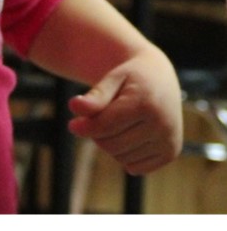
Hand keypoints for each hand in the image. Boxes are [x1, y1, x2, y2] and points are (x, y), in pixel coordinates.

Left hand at [68, 49, 182, 174]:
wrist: (160, 79)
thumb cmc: (131, 77)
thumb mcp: (113, 78)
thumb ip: (96, 95)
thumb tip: (73, 107)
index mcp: (146, 104)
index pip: (107, 126)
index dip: (86, 127)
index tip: (72, 125)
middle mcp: (162, 125)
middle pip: (113, 144)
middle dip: (98, 134)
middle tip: (94, 120)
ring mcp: (169, 141)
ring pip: (123, 157)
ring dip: (110, 144)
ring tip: (113, 123)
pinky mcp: (171, 153)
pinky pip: (135, 167)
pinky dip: (124, 155)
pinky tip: (126, 136)